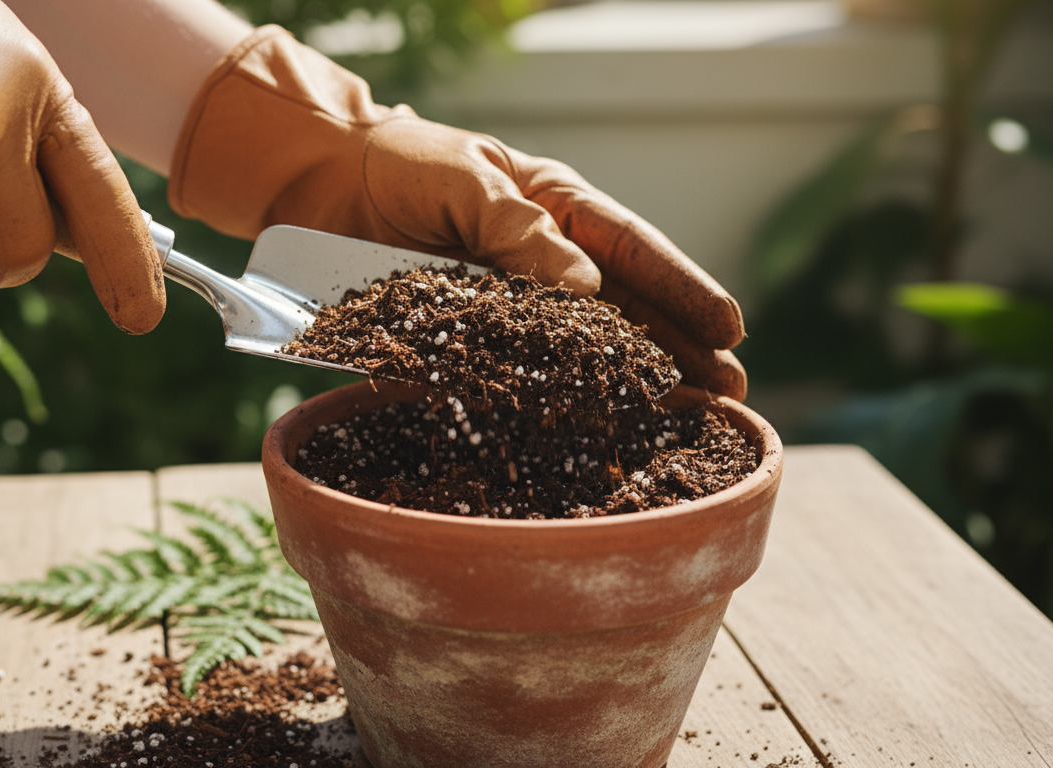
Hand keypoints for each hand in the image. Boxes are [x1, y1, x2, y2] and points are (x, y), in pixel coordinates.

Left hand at [169, 27, 744, 397]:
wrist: (321, 184)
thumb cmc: (400, 165)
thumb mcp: (465, 179)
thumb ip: (517, 228)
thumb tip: (585, 288)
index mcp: (555, 209)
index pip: (633, 249)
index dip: (683, 290)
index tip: (730, 330)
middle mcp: (542, 261)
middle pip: (625, 309)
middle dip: (679, 350)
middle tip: (729, 396)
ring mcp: (507, 305)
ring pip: (581, 350)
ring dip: (629, 385)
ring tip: (683, 420)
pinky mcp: (466, 339)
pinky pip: (517, 372)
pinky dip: (551, 402)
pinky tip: (584, 429)